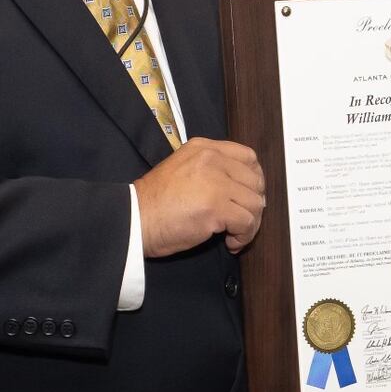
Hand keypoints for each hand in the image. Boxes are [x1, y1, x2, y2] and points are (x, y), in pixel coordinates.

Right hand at [135, 137, 266, 256]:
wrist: (135, 219)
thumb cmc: (155, 202)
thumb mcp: (183, 169)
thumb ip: (210, 169)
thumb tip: (243, 188)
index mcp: (204, 148)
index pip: (248, 157)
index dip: (254, 180)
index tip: (247, 197)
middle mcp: (211, 159)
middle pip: (255, 181)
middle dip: (253, 205)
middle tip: (242, 221)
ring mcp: (215, 182)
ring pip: (255, 203)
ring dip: (250, 225)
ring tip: (234, 236)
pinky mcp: (216, 207)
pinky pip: (247, 223)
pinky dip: (243, 237)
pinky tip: (230, 243)